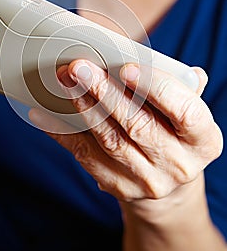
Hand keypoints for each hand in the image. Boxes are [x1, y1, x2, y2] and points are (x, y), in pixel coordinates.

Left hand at [29, 60, 222, 201]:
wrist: (169, 180)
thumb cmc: (174, 131)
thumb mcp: (184, 111)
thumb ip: (176, 87)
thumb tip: (155, 62)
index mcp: (204, 139)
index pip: (185, 111)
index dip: (155, 88)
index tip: (126, 67)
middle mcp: (180, 165)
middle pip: (138, 125)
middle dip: (105, 93)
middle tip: (79, 67)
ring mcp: (149, 182)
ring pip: (109, 140)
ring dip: (82, 107)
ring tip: (63, 81)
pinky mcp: (120, 187)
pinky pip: (87, 156)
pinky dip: (64, 132)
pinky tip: (45, 113)